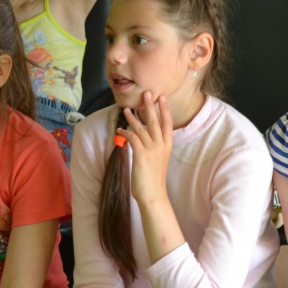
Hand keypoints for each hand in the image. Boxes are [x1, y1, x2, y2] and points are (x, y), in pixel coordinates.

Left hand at [120, 92, 172, 206]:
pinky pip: (132, 138)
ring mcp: (151, 150)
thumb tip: (142, 140)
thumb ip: (153, 149)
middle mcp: (161, 146)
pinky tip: (119, 130)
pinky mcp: (141, 155)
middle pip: (155, 121)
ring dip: (133, 118)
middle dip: (151, 106)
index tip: (162, 99)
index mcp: (167, 147)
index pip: (168, 124)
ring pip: (141, 128)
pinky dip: (125, 132)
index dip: (165, 110)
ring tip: (126, 109)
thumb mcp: (157, 161)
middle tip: (147, 93)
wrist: (153, 195)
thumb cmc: (153, 180)